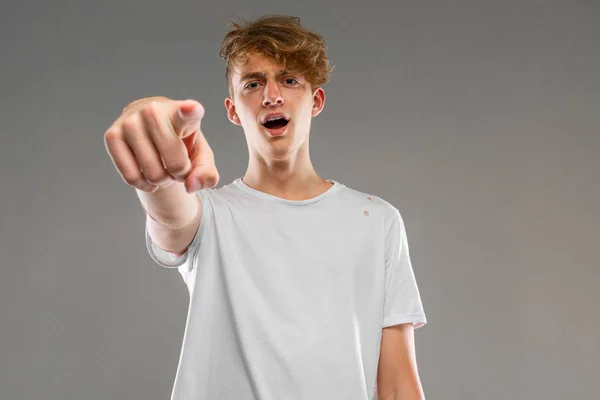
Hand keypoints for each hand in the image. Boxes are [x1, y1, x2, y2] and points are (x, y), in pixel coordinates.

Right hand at [104, 97, 218, 193]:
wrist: (152, 133)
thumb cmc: (181, 143)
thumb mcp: (201, 157)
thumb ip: (206, 174)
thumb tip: (190, 186)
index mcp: (182, 112)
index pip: (188, 112)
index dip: (190, 111)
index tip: (191, 109)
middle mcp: (154, 110)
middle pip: (175, 164)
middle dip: (180, 174)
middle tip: (178, 166)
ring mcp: (130, 121)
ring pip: (152, 173)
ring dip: (162, 181)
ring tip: (163, 167)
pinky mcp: (112, 135)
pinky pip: (131, 177)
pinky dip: (144, 184)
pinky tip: (147, 174)